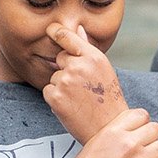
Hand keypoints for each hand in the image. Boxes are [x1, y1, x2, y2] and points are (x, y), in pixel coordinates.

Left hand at [42, 24, 126, 140]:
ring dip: (62, 86)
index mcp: (94, 57)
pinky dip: (56, 98)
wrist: (109, 128)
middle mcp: (79, 66)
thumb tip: (77, 29)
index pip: (68, 37)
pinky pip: (48, 90)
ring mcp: (66, 81)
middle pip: (60, 58)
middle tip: (82, 86)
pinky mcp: (55, 96)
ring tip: (79, 99)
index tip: (50, 29)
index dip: (56, 31)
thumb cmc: (109, 99)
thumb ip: (87, 49)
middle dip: (67, 69)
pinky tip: (71, 105)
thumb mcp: (104, 70)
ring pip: (55, 76)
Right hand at [57, 107, 157, 157]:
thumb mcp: (93, 145)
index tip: (140, 131)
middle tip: (147, 145)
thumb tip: (127, 131)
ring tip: (154, 157)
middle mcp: (127, 143)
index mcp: (112, 131)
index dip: (142, 123)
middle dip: (153, 136)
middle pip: (155, 128)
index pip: (141, 114)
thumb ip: (112, 135)